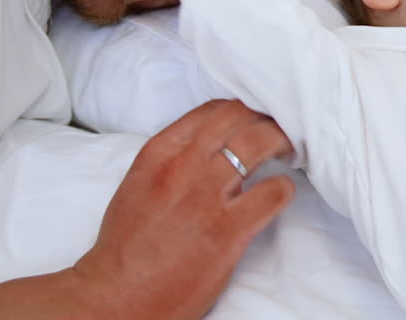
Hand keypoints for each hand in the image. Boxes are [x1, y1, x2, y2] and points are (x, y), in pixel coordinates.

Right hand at [72, 99, 294, 319]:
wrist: (117, 295)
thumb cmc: (126, 245)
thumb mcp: (139, 184)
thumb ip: (171, 158)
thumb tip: (207, 143)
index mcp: (159, 153)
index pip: (212, 110)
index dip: (242, 111)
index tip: (256, 119)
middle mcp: (183, 166)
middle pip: (240, 117)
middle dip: (266, 119)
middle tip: (280, 131)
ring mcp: (206, 196)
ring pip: (260, 143)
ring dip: (281, 144)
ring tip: (288, 153)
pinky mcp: (227, 230)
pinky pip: (274, 193)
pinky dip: (284, 189)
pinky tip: (280, 195)